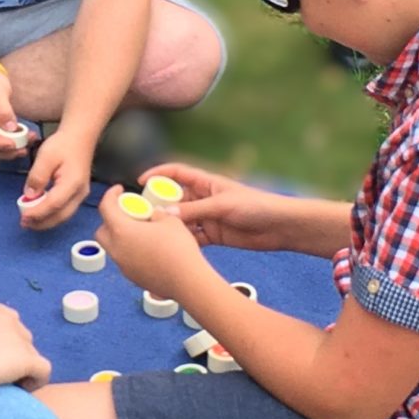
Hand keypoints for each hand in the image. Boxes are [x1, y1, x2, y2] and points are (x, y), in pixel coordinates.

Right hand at [0, 286, 51, 395]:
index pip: (8, 323)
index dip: (1, 343)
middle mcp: (9, 318)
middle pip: (22, 339)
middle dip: (13, 355)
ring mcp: (19, 338)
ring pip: (32, 355)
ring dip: (23, 369)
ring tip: (5, 385)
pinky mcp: (27, 358)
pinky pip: (43, 371)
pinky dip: (36, 381)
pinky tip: (20, 390)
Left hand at [19, 128, 93, 229]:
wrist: (80, 137)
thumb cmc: (63, 145)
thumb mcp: (46, 156)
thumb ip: (37, 176)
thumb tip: (29, 196)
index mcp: (73, 182)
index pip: (54, 204)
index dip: (38, 213)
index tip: (23, 217)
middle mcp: (80, 193)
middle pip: (61, 216)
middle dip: (41, 223)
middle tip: (23, 223)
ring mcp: (81, 195)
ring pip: (63, 216)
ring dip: (46, 221)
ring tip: (28, 221)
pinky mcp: (77, 195)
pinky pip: (65, 210)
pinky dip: (51, 215)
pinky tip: (39, 213)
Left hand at [94, 184, 208, 300]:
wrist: (186, 280)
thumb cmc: (177, 249)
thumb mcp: (170, 221)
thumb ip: (158, 214)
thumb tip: (156, 214)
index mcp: (121, 231)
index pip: (106, 208)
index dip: (110, 195)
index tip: (118, 190)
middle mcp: (117, 250)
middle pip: (102, 231)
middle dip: (110, 219)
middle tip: (128, 212)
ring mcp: (123, 266)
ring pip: (113, 247)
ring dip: (121, 237)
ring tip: (140, 231)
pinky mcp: (132, 278)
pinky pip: (125, 260)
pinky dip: (130, 251)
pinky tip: (148, 249)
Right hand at [138, 162, 293, 252]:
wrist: (279, 226)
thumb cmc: (255, 205)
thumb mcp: (221, 205)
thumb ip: (194, 211)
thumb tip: (165, 215)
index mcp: (207, 182)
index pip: (177, 173)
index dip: (158, 174)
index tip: (140, 181)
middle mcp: (205, 198)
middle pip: (175, 198)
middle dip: (159, 205)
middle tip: (142, 215)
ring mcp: (208, 216)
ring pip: (182, 220)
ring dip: (171, 225)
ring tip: (154, 233)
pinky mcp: (214, 234)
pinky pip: (193, 236)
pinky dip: (183, 240)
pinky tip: (173, 246)